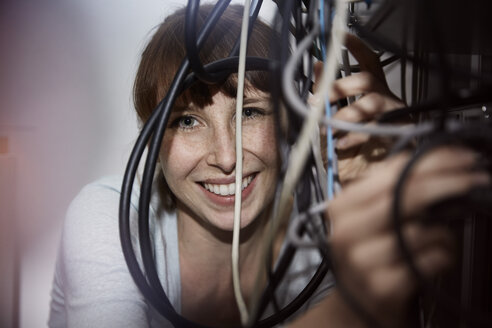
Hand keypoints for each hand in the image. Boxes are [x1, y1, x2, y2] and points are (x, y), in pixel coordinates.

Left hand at [313, 34, 404, 184]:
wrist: (365, 180)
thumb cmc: (351, 149)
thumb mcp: (333, 119)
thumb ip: (328, 92)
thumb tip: (318, 65)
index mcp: (373, 91)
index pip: (369, 62)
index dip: (357, 48)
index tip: (342, 36)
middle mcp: (386, 98)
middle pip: (366, 79)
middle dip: (338, 87)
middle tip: (316, 100)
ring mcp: (394, 115)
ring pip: (371, 102)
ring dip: (345, 113)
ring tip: (329, 128)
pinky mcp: (397, 134)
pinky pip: (374, 129)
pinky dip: (353, 136)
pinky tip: (340, 144)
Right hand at [326, 147, 488, 326]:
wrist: (357, 304)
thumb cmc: (368, 254)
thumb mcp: (368, 217)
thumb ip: (390, 188)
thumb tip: (433, 161)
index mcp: (341, 207)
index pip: (391, 174)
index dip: (432, 162)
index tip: (460, 157)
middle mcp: (346, 231)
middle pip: (406, 196)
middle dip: (449, 183)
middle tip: (476, 179)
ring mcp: (362, 261)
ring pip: (422, 230)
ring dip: (443, 232)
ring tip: (436, 238)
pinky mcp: (383, 287)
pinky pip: (431, 259)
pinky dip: (442, 255)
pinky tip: (431, 258)